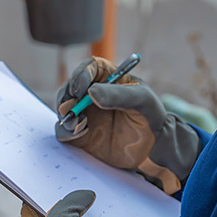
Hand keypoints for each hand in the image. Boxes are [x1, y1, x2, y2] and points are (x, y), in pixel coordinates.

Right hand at [56, 57, 201, 194]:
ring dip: (65, 114)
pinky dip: (66, 131)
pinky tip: (80, 135)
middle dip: (66, 96)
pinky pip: (63, 130)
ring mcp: (85, 113)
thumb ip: (118, 95)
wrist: (154, 148)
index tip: (79, 89)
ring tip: (79, 124)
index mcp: (108, 78)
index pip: (89, 68)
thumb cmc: (151, 117)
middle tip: (71, 108)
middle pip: (69, 87)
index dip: (81, 75)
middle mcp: (92, 94)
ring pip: (62, 108)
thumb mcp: (141, 101)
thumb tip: (91, 92)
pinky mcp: (80, 134)